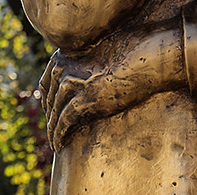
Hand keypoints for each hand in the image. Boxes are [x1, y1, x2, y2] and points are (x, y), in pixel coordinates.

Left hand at [37, 19, 184, 146]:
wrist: (149, 57)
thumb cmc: (136, 51)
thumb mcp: (106, 52)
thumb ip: (92, 62)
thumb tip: (92, 75)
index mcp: (68, 53)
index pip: (47, 80)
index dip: (47, 98)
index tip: (51, 109)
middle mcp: (65, 67)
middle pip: (49, 98)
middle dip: (50, 114)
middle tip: (53, 129)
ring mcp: (72, 84)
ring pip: (54, 113)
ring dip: (52, 129)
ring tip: (55, 141)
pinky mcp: (82, 101)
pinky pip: (63, 123)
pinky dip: (58, 136)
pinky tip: (59, 145)